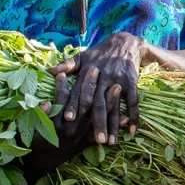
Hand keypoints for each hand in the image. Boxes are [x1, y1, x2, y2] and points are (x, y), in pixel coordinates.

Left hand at [46, 32, 150, 147]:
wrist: (125, 43)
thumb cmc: (100, 53)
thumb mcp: (83, 56)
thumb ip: (67, 65)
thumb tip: (51, 71)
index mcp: (88, 73)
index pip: (79, 92)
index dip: (73, 105)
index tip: (67, 119)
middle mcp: (103, 79)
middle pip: (99, 104)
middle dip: (98, 123)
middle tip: (96, 140)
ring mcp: (118, 81)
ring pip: (115, 107)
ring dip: (114, 126)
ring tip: (111, 142)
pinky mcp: (131, 83)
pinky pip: (133, 102)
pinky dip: (133, 116)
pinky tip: (131, 131)